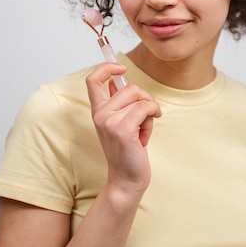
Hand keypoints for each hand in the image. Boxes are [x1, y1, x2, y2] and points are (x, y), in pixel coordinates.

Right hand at [86, 63, 161, 195]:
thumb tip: (116, 78)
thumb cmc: (127, 151)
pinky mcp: (123, 129)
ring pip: (140, 97)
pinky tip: (146, 135)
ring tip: (142, 131)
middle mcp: (100, 114)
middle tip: (145, 117)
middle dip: (145, 98)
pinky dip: (153, 116)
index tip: (122, 68)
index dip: (107, 67)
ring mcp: (110, 121)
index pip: (92, 80)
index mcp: (98, 111)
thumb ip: (117, 101)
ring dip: (150, 112)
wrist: (127, 179)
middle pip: (129, 86)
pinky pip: (146, 107)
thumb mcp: (119, 122)